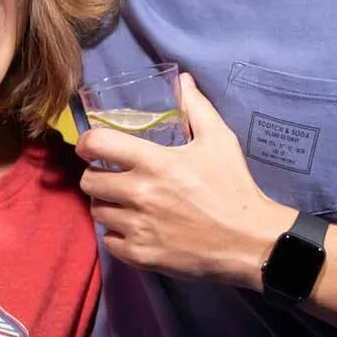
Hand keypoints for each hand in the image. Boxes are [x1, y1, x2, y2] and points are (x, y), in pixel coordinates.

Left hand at [78, 73, 293, 288]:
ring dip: (107, 205)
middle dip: (96, 176)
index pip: (98, 144)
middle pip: (89, 182)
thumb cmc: (234, 187)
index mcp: (155, 162)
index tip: (91, 147)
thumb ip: (197, 108)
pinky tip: (133, 228)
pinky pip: (109, 242)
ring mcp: (138, 226)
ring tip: (124, 203)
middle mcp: (140, 193)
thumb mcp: (219, 141)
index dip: (87, 143)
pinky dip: (117, 235)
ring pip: (97, 212)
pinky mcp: (141, 254)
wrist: (249, 241)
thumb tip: (183, 81)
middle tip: (113, 177)